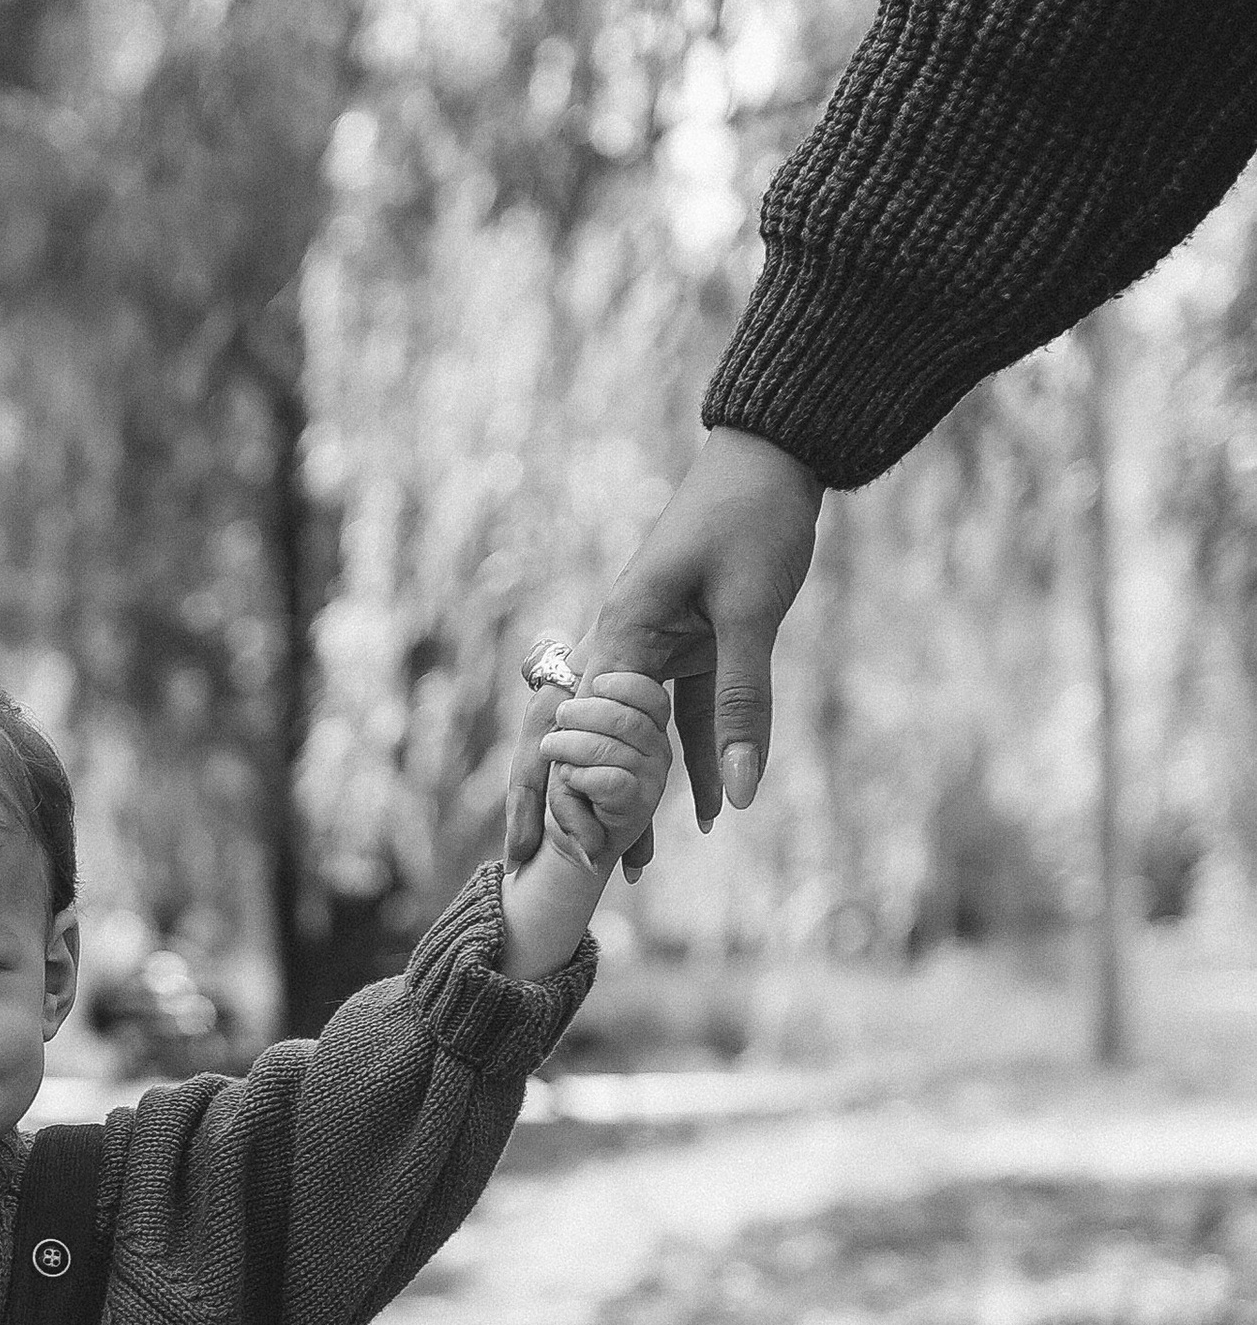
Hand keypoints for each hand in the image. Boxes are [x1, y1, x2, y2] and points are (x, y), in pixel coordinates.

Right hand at [505, 430, 820, 869]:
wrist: (774, 455)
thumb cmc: (752, 518)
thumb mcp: (751, 614)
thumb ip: (742, 704)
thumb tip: (741, 796)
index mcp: (622, 634)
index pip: (581, 734)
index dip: (571, 797)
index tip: (571, 855)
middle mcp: (623, 643)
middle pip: (582, 741)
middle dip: (568, 806)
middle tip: (551, 869)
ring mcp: (653, 645)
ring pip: (634, 738)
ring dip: (636, 800)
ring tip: (637, 867)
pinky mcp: (689, 643)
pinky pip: (684, 717)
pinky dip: (696, 761)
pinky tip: (713, 810)